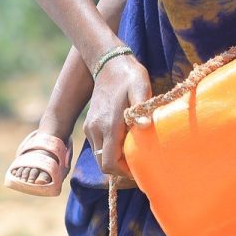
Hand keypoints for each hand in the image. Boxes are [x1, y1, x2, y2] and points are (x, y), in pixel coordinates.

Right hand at [82, 54, 152, 180]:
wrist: (108, 62)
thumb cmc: (129, 75)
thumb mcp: (140, 87)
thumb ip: (142, 108)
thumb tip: (146, 126)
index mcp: (108, 124)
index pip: (110, 163)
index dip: (124, 173)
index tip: (141, 172)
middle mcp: (96, 129)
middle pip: (104, 164)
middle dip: (120, 171)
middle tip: (140, 169)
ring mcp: (90, 127)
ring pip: (100, 156)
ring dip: (115, 161)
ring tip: (135, 157)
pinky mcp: (90, 123)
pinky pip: (98, 146)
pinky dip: (110, 151)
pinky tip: (126, 144)